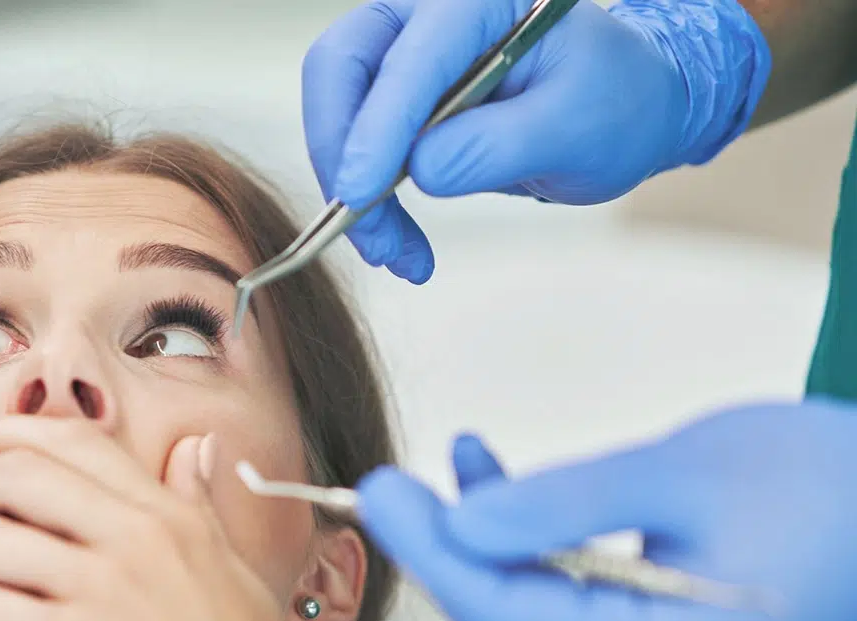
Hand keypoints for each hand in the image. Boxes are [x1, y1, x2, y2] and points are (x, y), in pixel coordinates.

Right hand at [302, 0, 767, 281]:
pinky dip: (367, 202)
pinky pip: (355, 147)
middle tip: (361, 223)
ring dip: (350, 189)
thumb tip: (420, 170)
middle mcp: (429, 15)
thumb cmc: (616, 104)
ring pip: (338, 112)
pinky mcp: (396, 103)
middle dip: (341, 152)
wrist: (628, 111)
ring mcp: (406, 56)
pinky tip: (399, 244)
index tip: (361, 193)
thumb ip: (497, 144)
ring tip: (393, 251)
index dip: (377, 126)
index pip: (410, 57)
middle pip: (341, 67)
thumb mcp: (575, 128)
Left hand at [356, 401, 856, 620]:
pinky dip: (522, 530)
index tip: (376, 492)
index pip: (505, 615)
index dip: (431, 552)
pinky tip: (485, 466)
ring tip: (443, 459)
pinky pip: (559, 584)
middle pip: (503, 620)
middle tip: (381, 480)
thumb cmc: (821, 480)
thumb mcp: (679, 472)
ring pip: (524, 601)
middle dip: (439, 549)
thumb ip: (562, 501)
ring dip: (478, 533)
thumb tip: (459, 523)